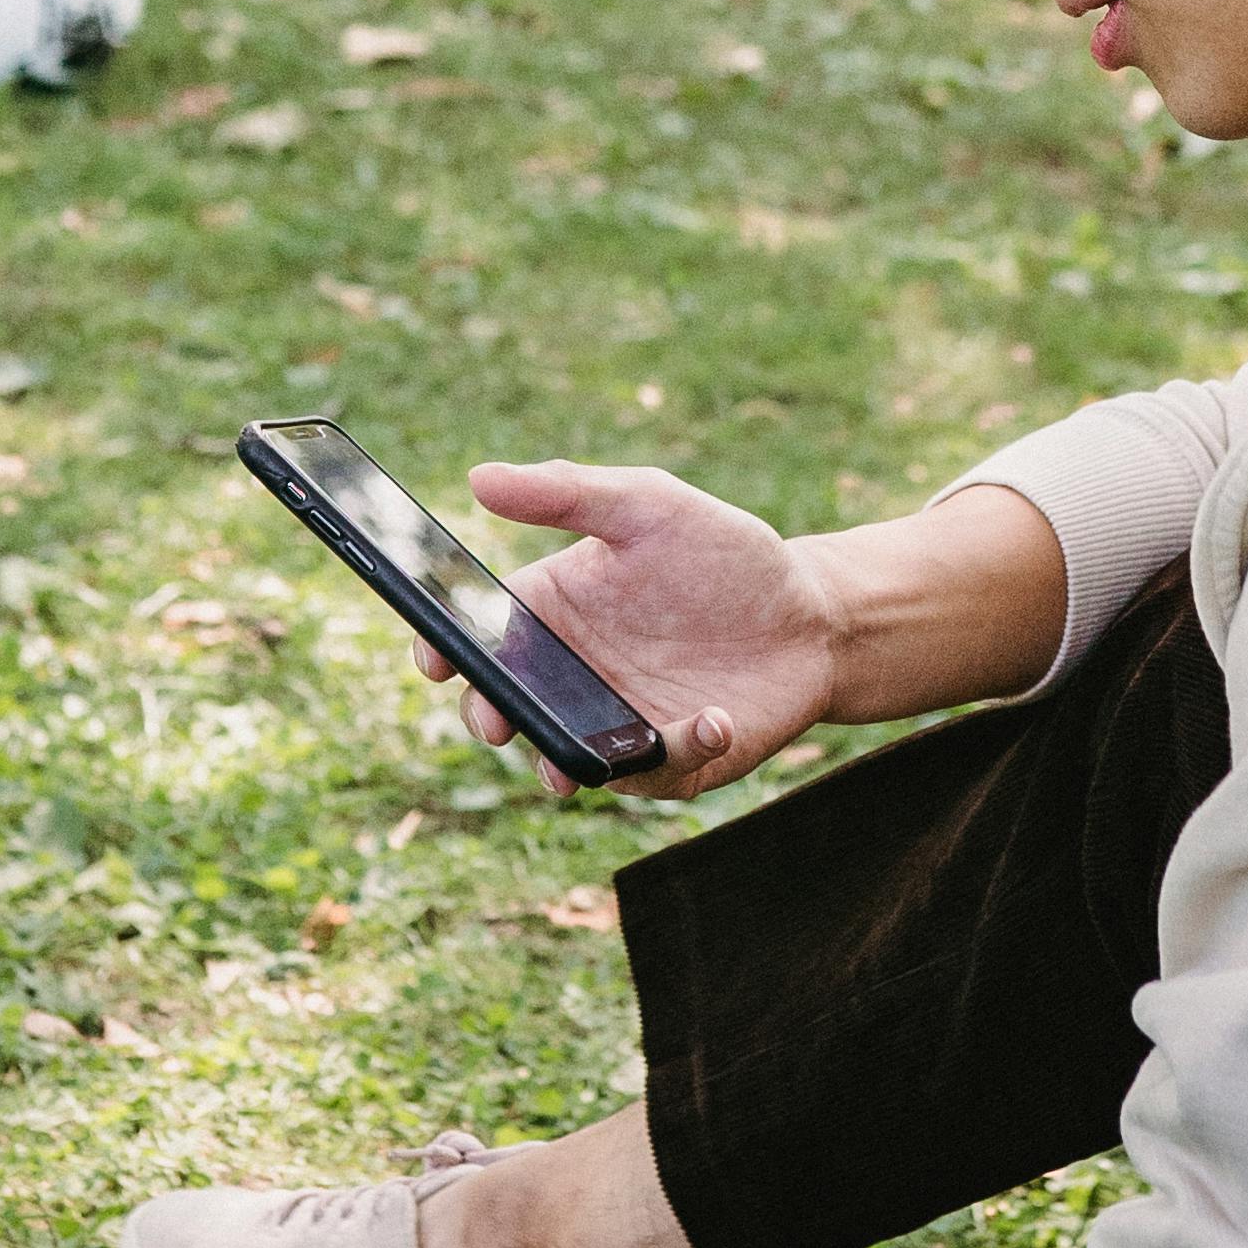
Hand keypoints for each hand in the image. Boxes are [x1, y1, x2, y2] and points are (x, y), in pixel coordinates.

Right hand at [427, 461, 848, 794]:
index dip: (448, 649)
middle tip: (494, 719)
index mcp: (555, 610)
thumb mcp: (648, 505)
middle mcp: (574, 674)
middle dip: (491, 715)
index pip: (483, 633)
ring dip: (563, 760)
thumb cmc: (723, 555)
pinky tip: (711, 719)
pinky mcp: (671, 759)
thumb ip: (567, 493)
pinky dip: (676, 751)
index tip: (436, 659)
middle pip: (509, 703)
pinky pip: (655, 769)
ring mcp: (618, 722)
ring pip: (568, 753)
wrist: (811, 616)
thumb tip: (478, 478)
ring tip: (566, 764)